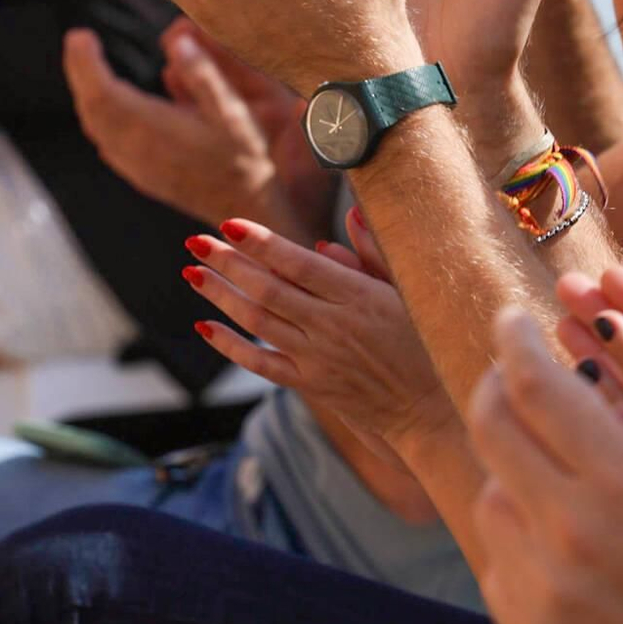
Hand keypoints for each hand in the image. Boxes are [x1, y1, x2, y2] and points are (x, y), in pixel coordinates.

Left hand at [64, 25, 336, 239]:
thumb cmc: (242, 157)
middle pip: (92, 107)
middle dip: (80, 71)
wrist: (243, 207)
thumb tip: (177, 40)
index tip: (81, 35)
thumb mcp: (231, 110)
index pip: (102, 92)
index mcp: (154, 128)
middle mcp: (136, 149)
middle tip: (79, 42)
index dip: (85, 63)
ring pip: (95, 126)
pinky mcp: (140, 175)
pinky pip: (105, 141)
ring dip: (87, 93)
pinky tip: (106, 105)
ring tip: (87, 65)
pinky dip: (97, 116)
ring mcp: (135, 165)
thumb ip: (202, 74)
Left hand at [187, 211, 456, 447]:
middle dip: (228, 262)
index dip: (261, 243)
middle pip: (269, 290)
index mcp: (359, 297)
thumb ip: (374, 254)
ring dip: (221, 296)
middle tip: (196, 240)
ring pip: (259, 323)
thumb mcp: (408, 291)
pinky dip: (231, 346)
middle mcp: (333, 327)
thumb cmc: (424, 341)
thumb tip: (350, 215)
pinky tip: (205, 325)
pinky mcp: (312, 385)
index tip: (230, 223)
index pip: (299, 264)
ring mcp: (319, 359)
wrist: (430, 408)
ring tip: (192, 272)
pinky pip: (262, 364)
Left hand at [465, 309, 622, 623]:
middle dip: (496, 382)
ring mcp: (545, 590)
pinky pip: (498, 561)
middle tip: (513, 367)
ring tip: (549, 452)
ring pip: (490, 494)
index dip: (514, 338)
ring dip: (511, 459)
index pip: (534, 385)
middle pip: (492, 429)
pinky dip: (517, 528)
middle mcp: (572, 534)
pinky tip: (555, 524)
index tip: (513, 315)